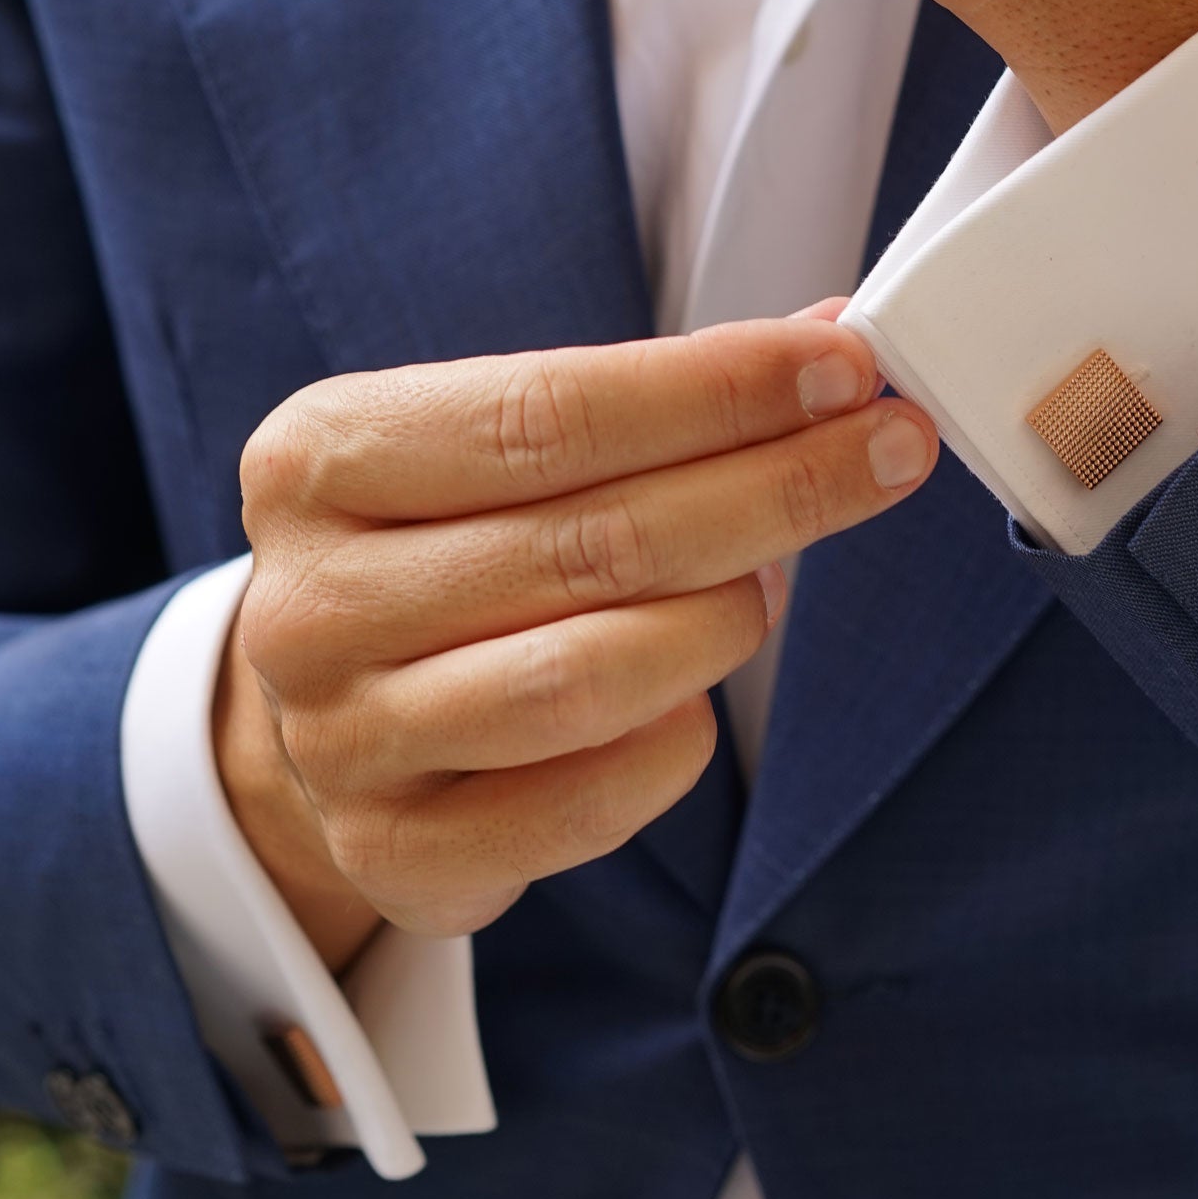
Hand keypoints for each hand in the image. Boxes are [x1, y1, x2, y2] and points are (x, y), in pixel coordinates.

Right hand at [215, 314, 936, 970]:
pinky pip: (583, 805)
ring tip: (772, 588)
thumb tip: (833, 342)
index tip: (848, 366)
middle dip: (771, 489)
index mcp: (320, 459)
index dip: (717, 390)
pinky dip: (673, 746)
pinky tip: (696, 702)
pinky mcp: (396, 856)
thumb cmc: (452, 550)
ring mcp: (342, 742)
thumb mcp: (502, 445)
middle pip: (590, 542)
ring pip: (586, 680)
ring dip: (721, 621)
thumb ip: (651, 395)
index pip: (549, 413)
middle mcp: (311, 603)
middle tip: (886, 453)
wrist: (337, 710)